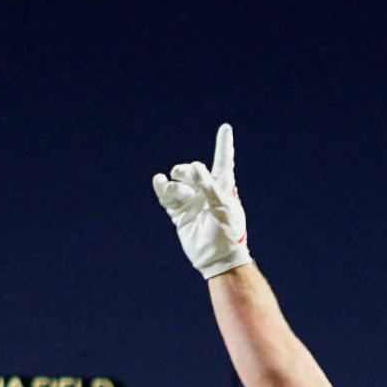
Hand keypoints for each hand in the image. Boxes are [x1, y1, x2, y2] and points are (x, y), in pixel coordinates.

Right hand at [153, 125, 250, 278]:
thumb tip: (195, 168)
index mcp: (223, 187)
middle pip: (193, 171)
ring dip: (174, 184)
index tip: (225, 128)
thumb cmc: (228, 232)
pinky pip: (167, 197)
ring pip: (178, 184)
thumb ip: (209, 187)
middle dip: (186, 171)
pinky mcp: (180, 213)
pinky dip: (161, 188)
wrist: (217, 258)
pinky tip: (158, 180)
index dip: (224, 145)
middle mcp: (206, 192)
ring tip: (171, 189)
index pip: (223, 161)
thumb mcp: (223, 208)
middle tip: (182, 174)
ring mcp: (192, 202)